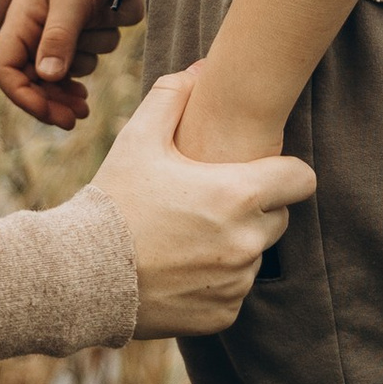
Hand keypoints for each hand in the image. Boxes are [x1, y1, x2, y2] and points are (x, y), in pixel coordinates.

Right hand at [90, 67, 315, 336]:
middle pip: (280, 217)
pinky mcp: (222, 314)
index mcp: (238, 195)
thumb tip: (199, 69)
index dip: (284, 171)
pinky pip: (235, 291)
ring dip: (235, 245)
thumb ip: (173, 97)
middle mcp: (246, 242)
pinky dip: (217, 282)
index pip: (301, 179)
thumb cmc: (113, 201)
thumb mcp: (138, 140)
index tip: (262, 170)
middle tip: (212, 202)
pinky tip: (181, 268)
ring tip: (189, 236)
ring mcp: (236, 282)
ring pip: (256, 256)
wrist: (80, 274)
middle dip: (255, 208)